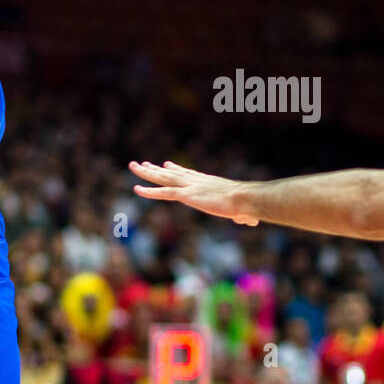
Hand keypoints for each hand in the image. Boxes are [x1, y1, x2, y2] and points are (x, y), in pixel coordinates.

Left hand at [128, 160, 258, 225]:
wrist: (245, 198)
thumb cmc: (247, 204)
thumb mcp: (242, 209)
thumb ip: (243, 215)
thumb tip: (250, 220)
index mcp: (206, 182)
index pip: (186, 173)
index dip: (174, 169)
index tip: (166, 164)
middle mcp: (195, 180)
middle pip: (171, 173)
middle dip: (155, 168)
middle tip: (143, 163)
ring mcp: (189, 187)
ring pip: (163, 178)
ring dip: (146, 173)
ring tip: (133, 166)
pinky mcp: (187, 196)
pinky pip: (163, 193)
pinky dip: (149, 192)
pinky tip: (136, 189)